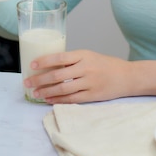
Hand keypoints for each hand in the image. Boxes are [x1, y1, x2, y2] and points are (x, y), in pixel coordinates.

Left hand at [23, 49, 155, 102]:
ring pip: (63, 89)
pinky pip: (71, 99)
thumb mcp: (90, 56)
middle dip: (39, 79)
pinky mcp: (92, 96)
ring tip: (35, 93)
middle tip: (27, 82)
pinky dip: (58, 100)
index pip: (59, 57)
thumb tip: (49, 67)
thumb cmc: (106, 65)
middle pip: (57, 75)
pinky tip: (49, 100)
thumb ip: (73, 60)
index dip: (44, 61)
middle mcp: (86, 68)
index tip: (31, 65)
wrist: (128, 76)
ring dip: (46, 92)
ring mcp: (89, 83)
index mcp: (84, 55)